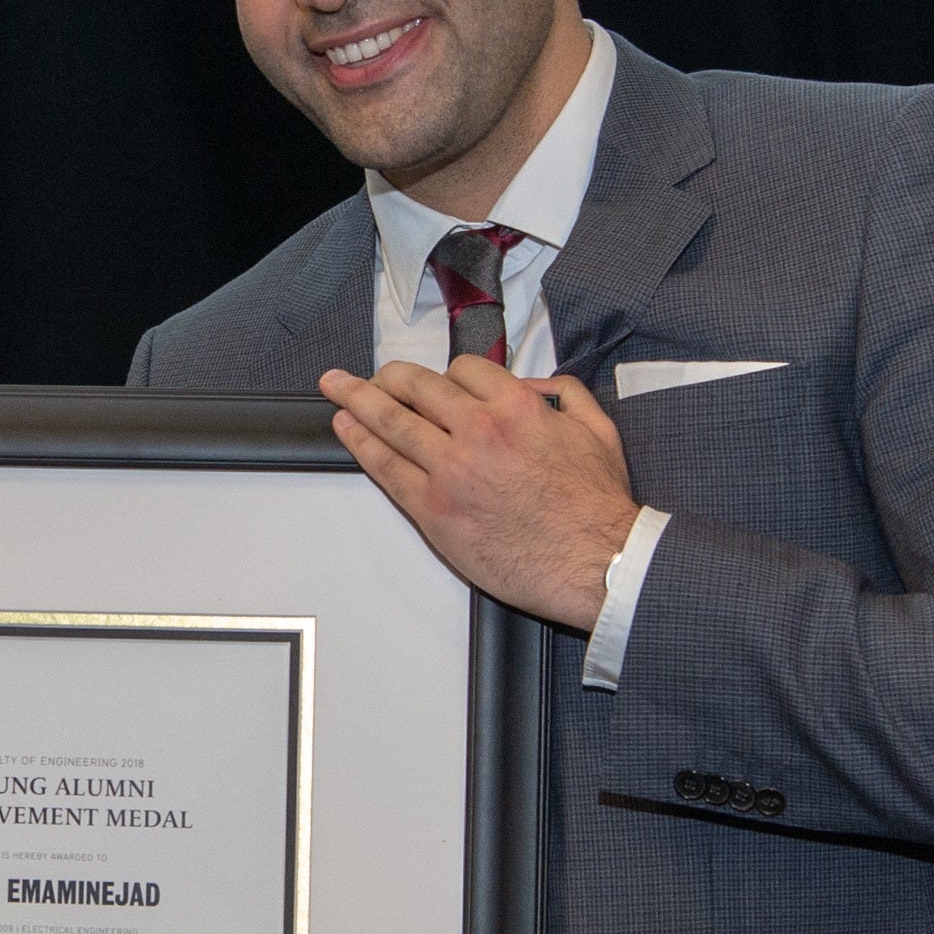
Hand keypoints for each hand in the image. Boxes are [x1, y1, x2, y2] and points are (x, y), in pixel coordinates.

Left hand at [320, 360, 640, 630]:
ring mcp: (451, 470)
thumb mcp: (598, 430)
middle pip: (417, 387)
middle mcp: (478, 431)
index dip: (446, 375)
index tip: (435, 383)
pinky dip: (360, 443)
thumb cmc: (597, 508)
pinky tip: (346, 429)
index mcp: (517, 407)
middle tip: (368, 377)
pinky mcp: (434, 509)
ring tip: (335, 388)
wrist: (596, 563)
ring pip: (392, 420)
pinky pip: (386, 467)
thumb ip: (566, 394)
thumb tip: (536, 384)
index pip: (463, 370)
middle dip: (387, 376)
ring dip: (357, 399)